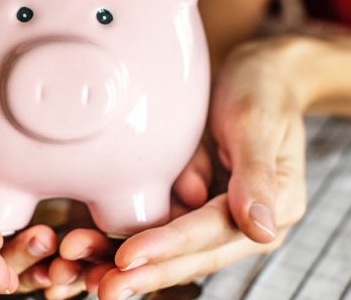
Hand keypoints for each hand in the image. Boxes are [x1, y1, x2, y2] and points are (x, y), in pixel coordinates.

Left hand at [58, 39, 309, 299]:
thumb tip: (262, 231)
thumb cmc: (260, 89)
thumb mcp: (258, 122)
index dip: (168, 246)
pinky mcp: (184, 207)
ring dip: (123, 266)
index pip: (211, 232)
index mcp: (270, 209)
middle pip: (186, 255)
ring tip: (80, 277)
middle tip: (100, 288)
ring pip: (164, 251)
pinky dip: (117, 243)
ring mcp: (209, 217)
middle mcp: (239, 223)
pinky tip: (84, 256)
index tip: (127, 258)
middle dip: (142, 273)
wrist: (253, 71)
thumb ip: (256, 176)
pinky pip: (150, 230)